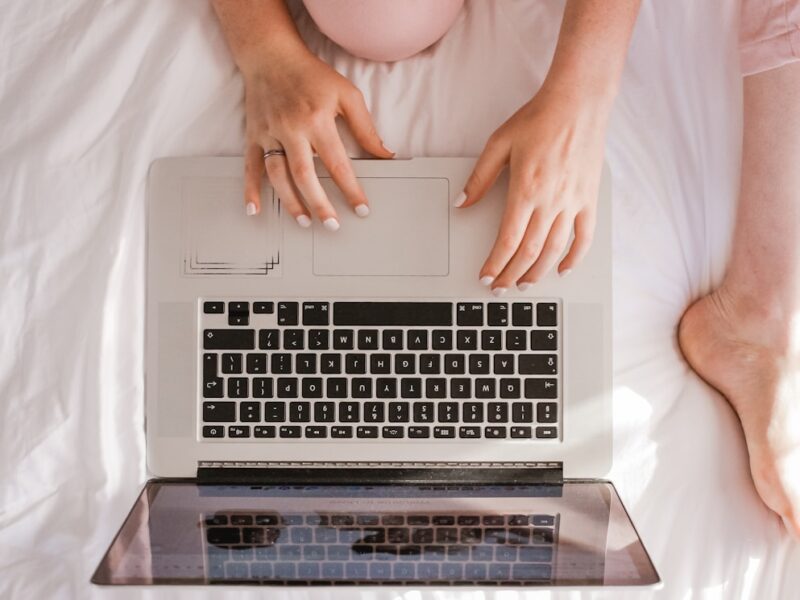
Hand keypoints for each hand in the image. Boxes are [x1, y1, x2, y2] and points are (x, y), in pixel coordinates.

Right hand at [242, 45, 392, 227]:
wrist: (271, 55)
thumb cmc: (312, 75)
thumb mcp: (347, 95)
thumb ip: (366, 128)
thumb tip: (385, 155)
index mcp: (317, 120)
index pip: (337, 163)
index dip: (351, 189)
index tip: (361, 209)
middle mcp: (291, 129)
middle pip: (305, 175)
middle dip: (320, 204)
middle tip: (333, 225)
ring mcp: (269, 134)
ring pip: (278, 175)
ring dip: (290, 202)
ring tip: (305, 222)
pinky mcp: (254, 135)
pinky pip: (250, 166)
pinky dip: (250, 189)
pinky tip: (254, 210)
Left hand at [457, 85, 607, 292]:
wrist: (578, 102)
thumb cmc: (539, 119)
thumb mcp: (499, 143)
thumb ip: (480, 177)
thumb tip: (462, 202)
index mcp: (525, 190)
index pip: (508, 239)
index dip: (496, 263)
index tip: (486, 277)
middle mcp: (551, 201)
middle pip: (530, 251)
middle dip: (512, 274)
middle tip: (500, 288)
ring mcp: (573, 202)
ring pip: (555, 249)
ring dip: (538, 272)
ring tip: (524, 285)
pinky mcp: (589, 199)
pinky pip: (584, 236)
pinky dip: (575, 257)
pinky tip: (563, 270)